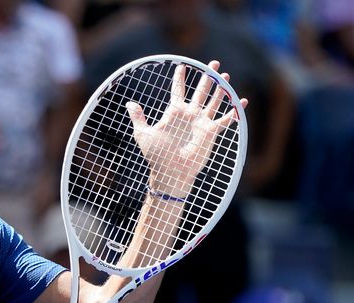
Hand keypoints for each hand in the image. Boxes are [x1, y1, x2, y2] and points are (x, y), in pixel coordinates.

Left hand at [126, 60, 247, 196]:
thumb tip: (129, 103)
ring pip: (214, 101)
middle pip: (201, 91)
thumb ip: (138, 118)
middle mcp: (190, 114)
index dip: (180, 77)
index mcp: (174, 112)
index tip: (182, 66)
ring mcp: (202, 122)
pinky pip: (226, 119)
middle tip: (213, 63)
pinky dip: (235, 110)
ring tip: (225, 75)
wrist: (171, 172)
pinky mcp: (211, 132)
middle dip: (207, 76)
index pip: (178, 90)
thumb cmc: (156, 155)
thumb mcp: (143, 134)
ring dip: (220, 89)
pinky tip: (242, 100)